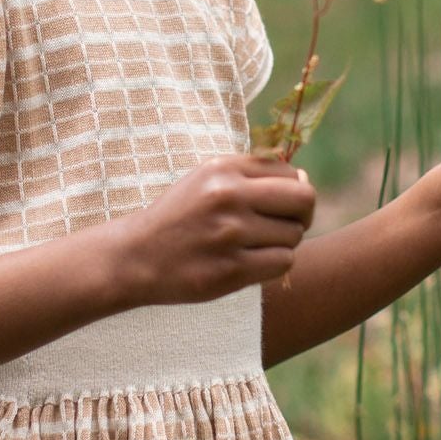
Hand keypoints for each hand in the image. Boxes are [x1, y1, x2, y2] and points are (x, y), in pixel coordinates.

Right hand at [110, 153, 318, 304]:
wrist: (136, 256)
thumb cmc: (180, 217)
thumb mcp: (207, 180)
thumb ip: (251, 174)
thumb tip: (305, 180)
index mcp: (223, 169)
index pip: (290, 172)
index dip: (294, 190)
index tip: (280, 205)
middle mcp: (228, 196)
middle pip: (303, 200)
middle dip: (303, 215)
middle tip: (286, 225)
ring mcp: (229, 234)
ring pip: (294, 235)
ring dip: (283, 243)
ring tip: (255, 246)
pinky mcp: (231, 270)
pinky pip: (283, 263)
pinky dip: (275, 264)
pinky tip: (253, 262)